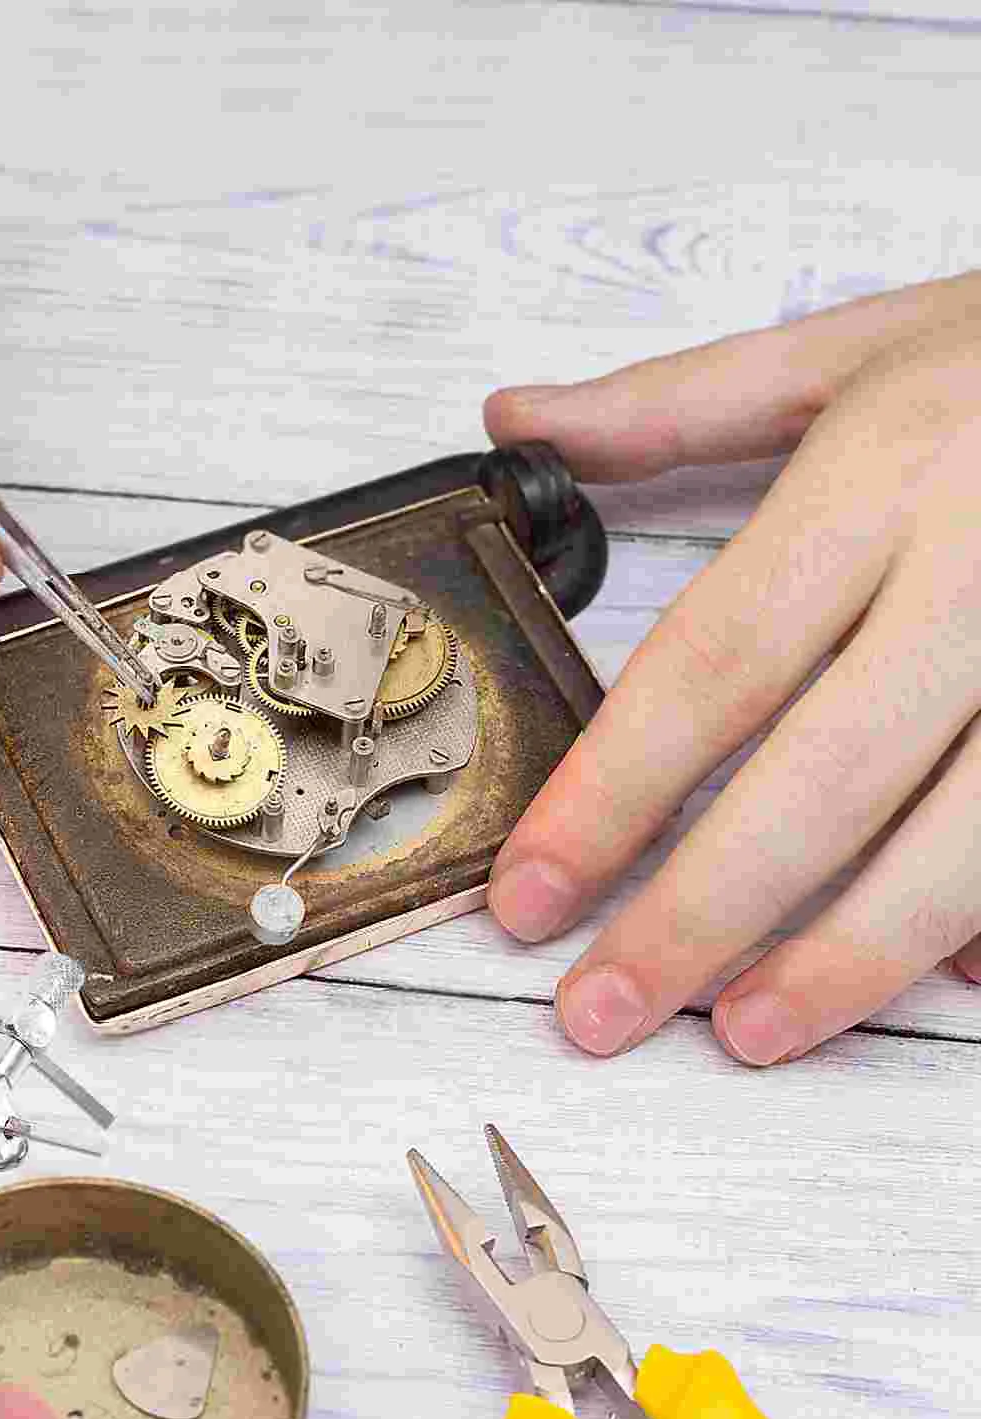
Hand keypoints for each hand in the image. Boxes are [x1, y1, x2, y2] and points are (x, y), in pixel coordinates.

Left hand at [484, 271, 980, 1064]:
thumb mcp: (851, 349)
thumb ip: (675, 402)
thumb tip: (518, 418)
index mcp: (887, 473)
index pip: (717, 660)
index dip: (613, 791)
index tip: (530, 891)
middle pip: (823, 774)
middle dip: (703, 912)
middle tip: (600, 1011)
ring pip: (966, 834)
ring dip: (850, 955)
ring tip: (746, 1034)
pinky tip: (940, 981)